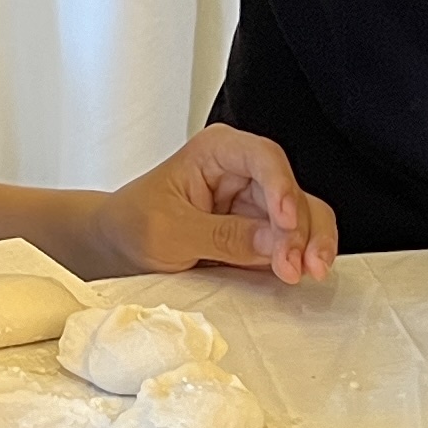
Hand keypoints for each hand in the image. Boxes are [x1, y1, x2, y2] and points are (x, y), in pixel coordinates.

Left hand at [80, 126, 337, 285]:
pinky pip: (295, 241)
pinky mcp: (261, 233)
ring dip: (310, 245)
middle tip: (295, 265)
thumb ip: (221, 236)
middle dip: (300, 229)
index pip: (263, 158)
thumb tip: (272, 242)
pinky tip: (304, 274)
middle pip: (291, 191)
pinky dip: (303, 257)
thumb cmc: (132, 223)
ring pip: (304, 216)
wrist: (117, 246)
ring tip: (304, 273)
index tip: (286, 221)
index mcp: (217, 152)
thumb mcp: (168, 231)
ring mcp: (256, 204)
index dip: (281, 188)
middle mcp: (244, 172)